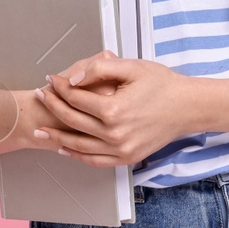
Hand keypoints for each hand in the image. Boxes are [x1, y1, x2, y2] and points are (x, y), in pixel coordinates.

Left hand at [29, 50, 196, 167]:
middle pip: (72, 121)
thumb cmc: (162, 85)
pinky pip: (94, 160)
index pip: (75, 98)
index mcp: (114, 110)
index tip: (51, 79)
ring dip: (56, 136)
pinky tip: (64, 147)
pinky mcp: (126, 158)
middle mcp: (114, 133)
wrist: (187, 108)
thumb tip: (73, 79)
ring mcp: (120, 149)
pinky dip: (76, 155)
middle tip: (42, 96)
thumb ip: (99, 68)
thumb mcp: (132, 67)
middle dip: (53, 106)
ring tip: (41, 129)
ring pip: (78, 145)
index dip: (60, 87)